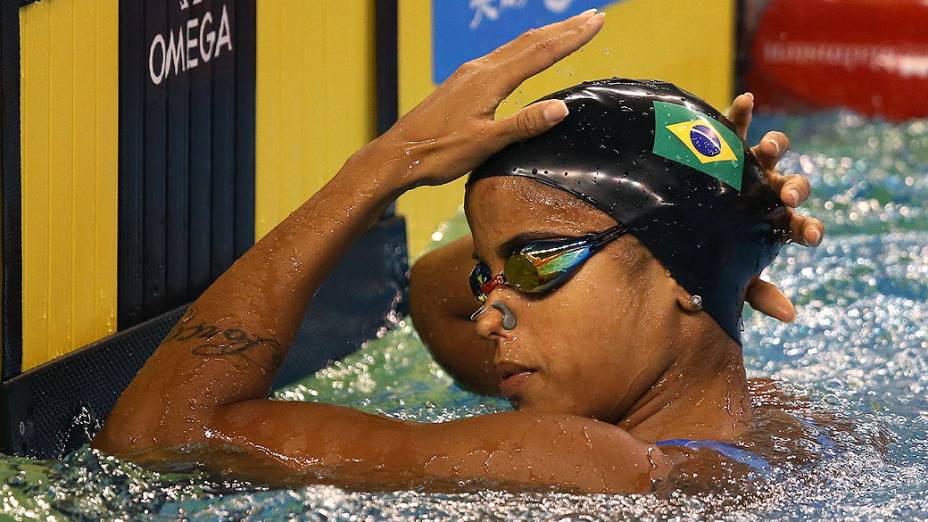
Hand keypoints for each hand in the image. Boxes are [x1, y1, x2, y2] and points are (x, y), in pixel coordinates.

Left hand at [376, 10, 605, 188]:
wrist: (398, 155)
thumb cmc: (439, 153)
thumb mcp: (485, 143)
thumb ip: (523, 124)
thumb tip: (562, 107)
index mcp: (489, 80)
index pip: (540, 53)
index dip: (572, 38)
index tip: (597, 23)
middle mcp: (480, 69)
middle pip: (530, 42)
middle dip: (564, 29)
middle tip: (593, 17)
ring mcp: (469, 74)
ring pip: (515, 47)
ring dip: (545, 36)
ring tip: (568, 28)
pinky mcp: (462, 82)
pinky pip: (501, 56)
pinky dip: (524, 48)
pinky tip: (526, 54)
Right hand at [726, 93, 825, 321]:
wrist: (668, 217)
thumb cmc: (704, 246)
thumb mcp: (729, 273)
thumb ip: (757, 292)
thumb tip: (791, 316)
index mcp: (771, 220)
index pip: (797, 224)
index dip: (807, 228)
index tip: (812, 237)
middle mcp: (765, 188)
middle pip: (790, 185)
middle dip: (794, 189)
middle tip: (787, 197)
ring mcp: (748, 162)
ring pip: (770, 151)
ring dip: (774, 148)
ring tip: (769, 150)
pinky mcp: (724, 140)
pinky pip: (736, 123)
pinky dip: (742, 111)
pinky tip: (747, 101)